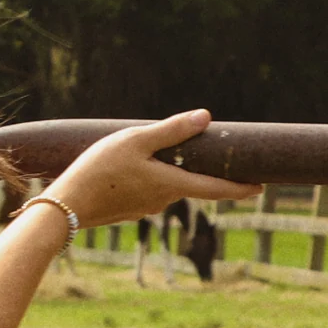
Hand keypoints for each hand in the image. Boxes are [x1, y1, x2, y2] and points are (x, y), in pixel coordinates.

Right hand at [46, 110, 260, 230]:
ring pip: (167, 186)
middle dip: (201, 170)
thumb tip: (205, 117)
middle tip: (211, 154)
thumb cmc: (99, 170)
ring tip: (157, 150)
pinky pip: (148, 191)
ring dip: (170, 171)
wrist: (66, 206)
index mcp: (171, 184)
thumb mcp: (135, 141)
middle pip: (190, 183)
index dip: (240, 187)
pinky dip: (150, 178)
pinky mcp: (127, 210)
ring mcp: (144, 208)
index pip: (216, 189)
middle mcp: (162, 200)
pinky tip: (130, 167)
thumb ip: (171, 130)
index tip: (261, 186)